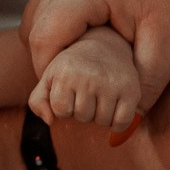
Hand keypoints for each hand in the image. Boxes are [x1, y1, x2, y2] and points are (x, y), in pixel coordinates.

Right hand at [22, 0, 169, 109]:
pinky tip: (89, 46)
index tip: (70, 102)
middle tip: (76, 92)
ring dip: (51, 46)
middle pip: (32, 28)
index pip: (43, 39)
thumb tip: (126, 123)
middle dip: (48, 65)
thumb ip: (147, 82)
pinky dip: (60, 29)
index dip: (50, 75)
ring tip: (81, 71)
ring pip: (37, 15)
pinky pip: (51, 4)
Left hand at [29, 27, 143, 131]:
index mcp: (66, 73)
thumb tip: (50, 121)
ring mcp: (112, 84)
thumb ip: (38, 101)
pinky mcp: (131, 91)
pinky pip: (121, 123)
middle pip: (82, 117)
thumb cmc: (72, 68)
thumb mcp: (49, 79)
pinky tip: (113, 108)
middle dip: (82, 111)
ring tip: (99, 98)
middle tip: (87, 93)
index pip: (60, 111)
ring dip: (99, 116)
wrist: (105, 46)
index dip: (64, 107)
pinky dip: (117, 123)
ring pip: (102, 121)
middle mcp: (89, 77)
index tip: (69, 93)